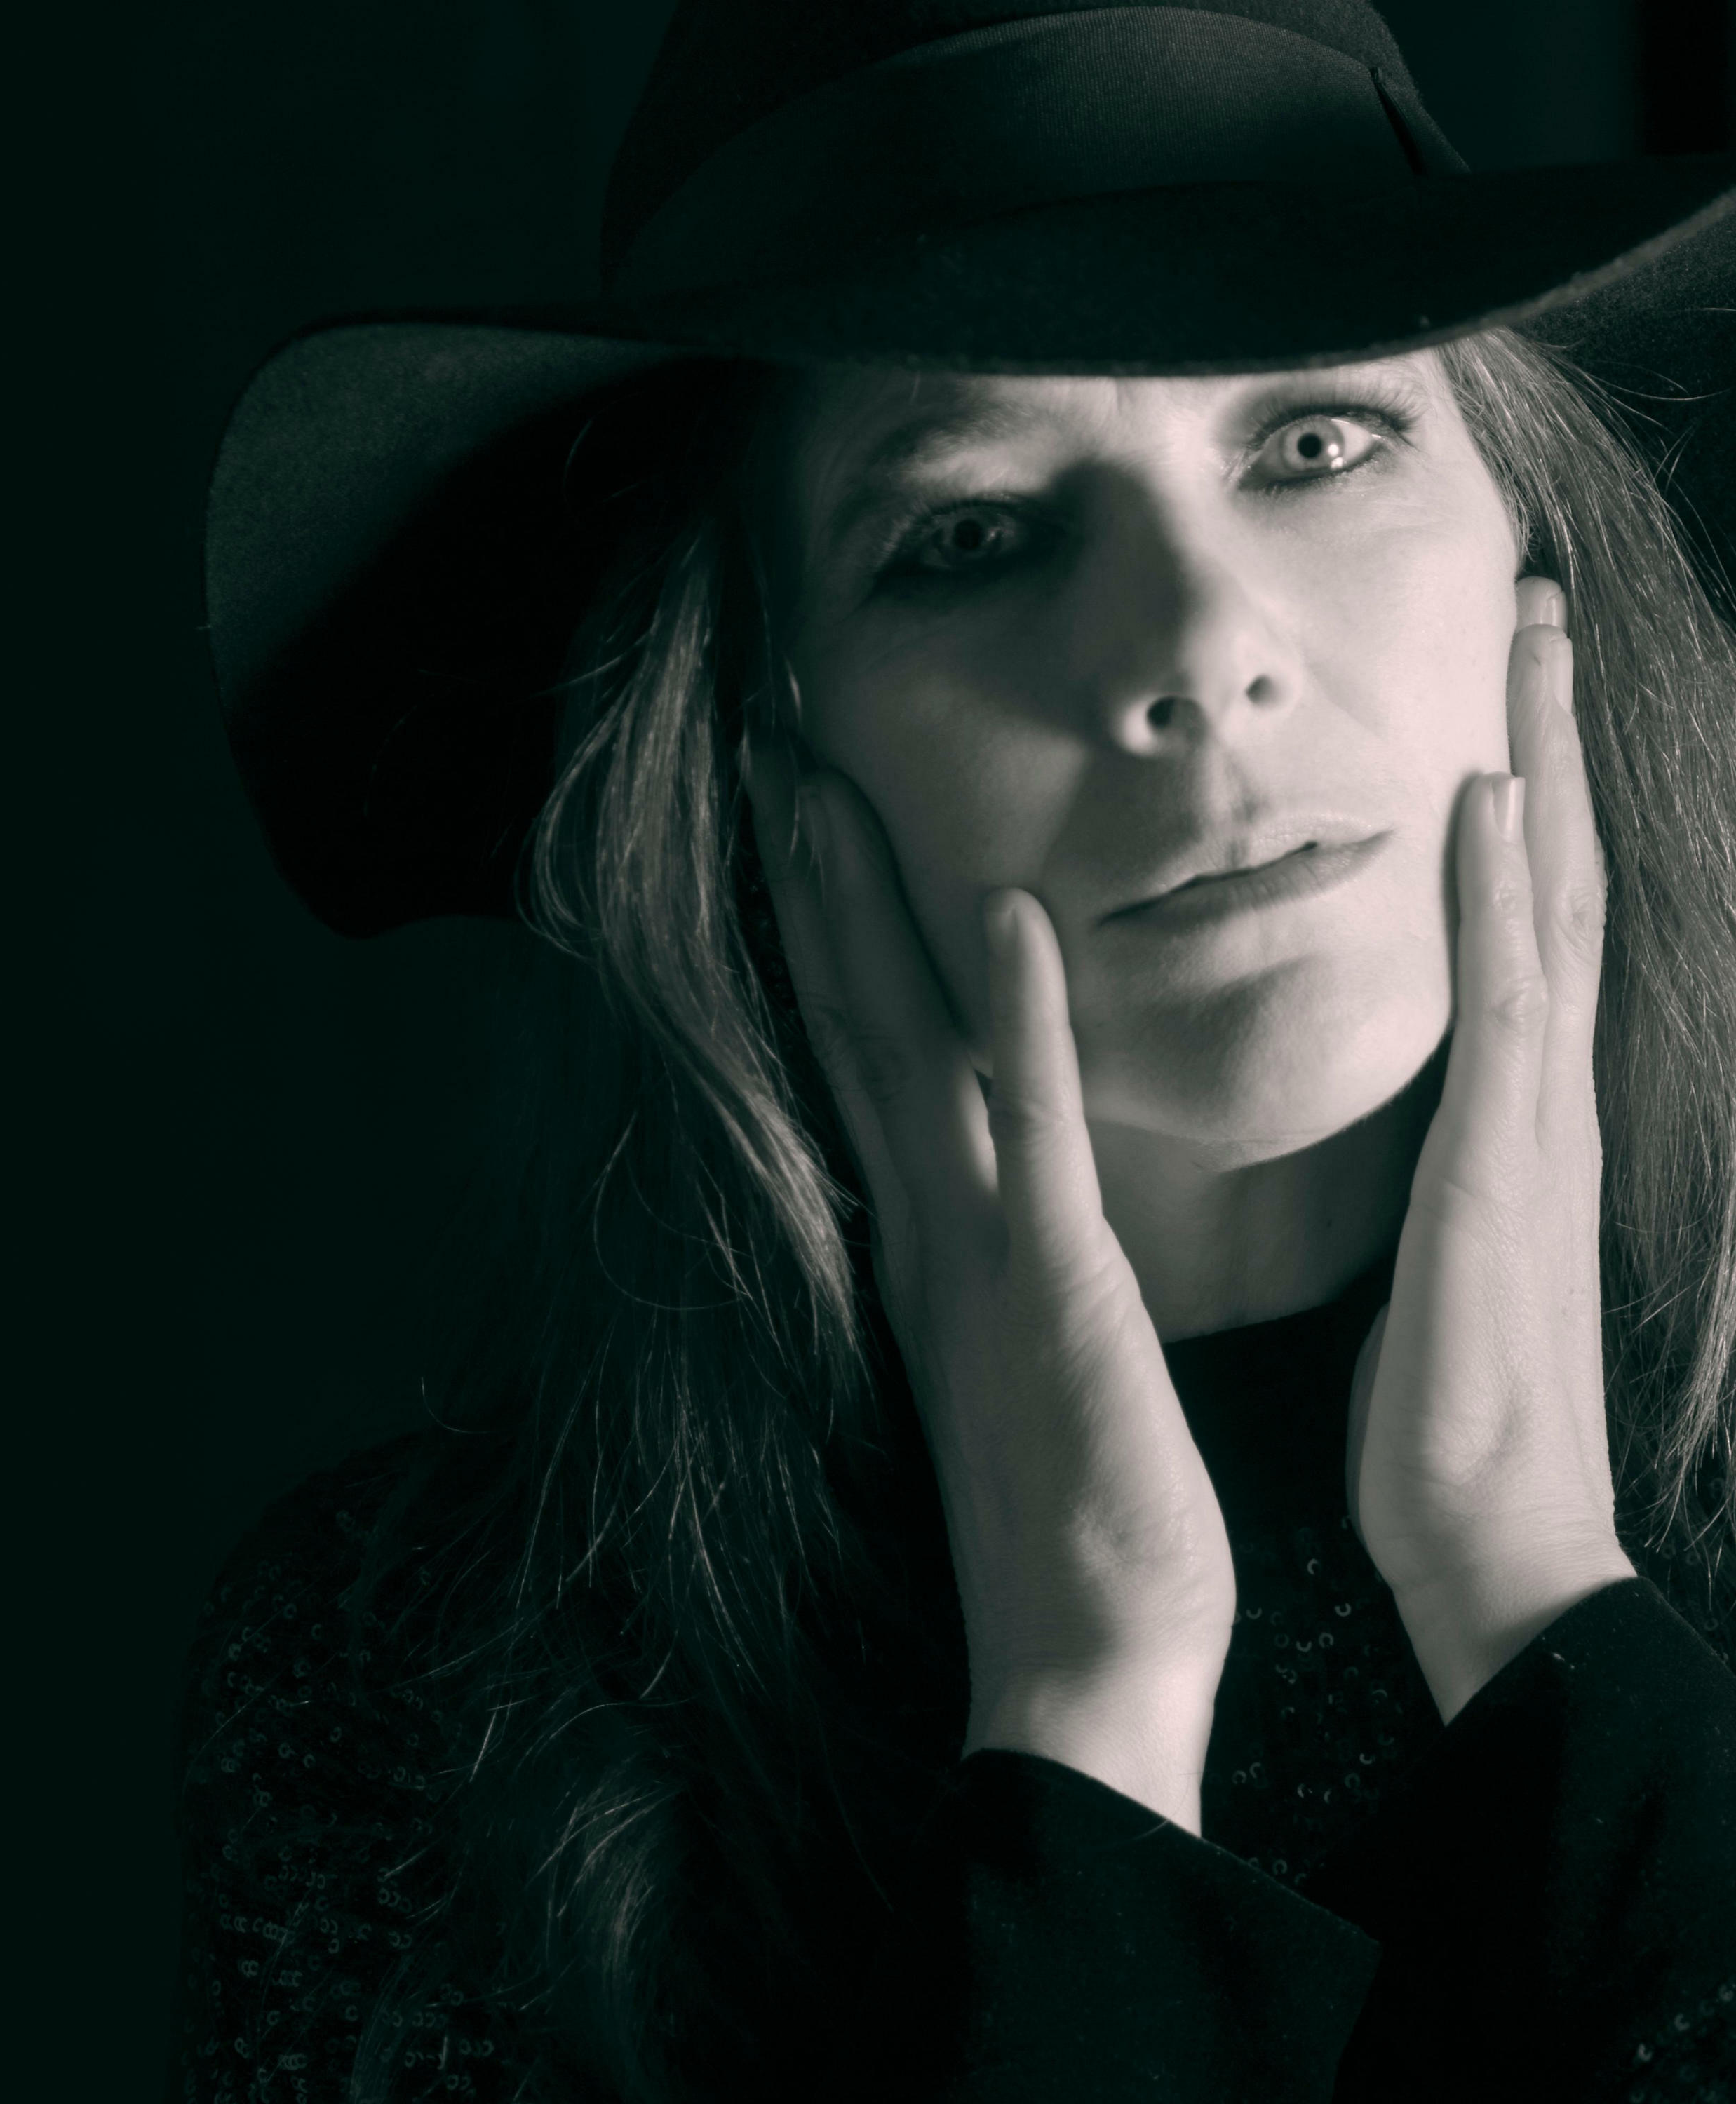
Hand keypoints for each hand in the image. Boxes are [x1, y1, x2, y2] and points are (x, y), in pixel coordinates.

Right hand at [742, 729, 1234, 1830]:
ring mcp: (971, 1248)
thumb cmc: (1072, 1516)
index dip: (821, 931)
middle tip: (770, 750)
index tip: (798, 822)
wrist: (1080, 1660)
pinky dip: (1014, 1016)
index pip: (856, 1052)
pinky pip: (1026, 1128)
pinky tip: (1002, 908)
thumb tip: (984, 1181)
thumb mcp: (1022, 1354)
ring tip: (820, 781)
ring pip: (901, 1043)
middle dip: (809, 879)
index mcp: (920, 1237)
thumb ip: (994, 1253)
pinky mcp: (1046, 1284)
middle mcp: (919, 1225)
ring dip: (862, 909)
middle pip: (849, 1017)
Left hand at [1346, 577, 1635, 1723]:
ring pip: (1547, 902)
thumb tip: (1424, 1113)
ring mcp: (1538, 1122)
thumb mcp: (1439, 1248)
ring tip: (1532, 632)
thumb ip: (1441, 1160)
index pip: (1524, 920)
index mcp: (1515, 1112)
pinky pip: (1507, 1003)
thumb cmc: (1451, 1410)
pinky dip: (1503, 893)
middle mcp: (1545, 1093)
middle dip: (1551, 730)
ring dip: (1543, 758)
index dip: (1523, 797)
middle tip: (1537, 597)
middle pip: (1555, 875)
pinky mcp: (1503, 1168)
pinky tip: (1489, 794)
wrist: (1494, 1541)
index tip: (1499, 683)